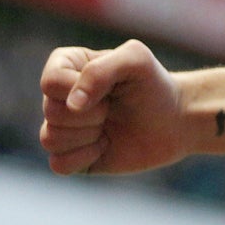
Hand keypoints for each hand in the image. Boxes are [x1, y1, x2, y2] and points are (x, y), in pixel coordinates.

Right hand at [39, 41, 186, 175]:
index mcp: (67, 66)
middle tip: (113, 109)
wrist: (175, 120)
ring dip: (89, 135)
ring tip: (110, 126)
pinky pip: (58, 165)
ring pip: (50, 139)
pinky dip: (86, 157)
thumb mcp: (136, 60)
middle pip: (51, 112)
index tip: (111, 90)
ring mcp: (62, 127)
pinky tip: (105, 146)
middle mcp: (59, 97)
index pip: (50, 82)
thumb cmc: (154, 85)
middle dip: (91, 114)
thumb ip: (100, 70)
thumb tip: (72, 104)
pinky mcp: (70, 156)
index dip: (80, 90)